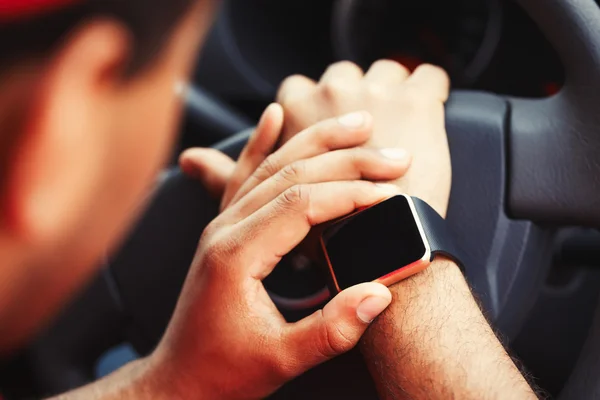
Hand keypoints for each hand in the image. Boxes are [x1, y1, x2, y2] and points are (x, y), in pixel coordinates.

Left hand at [155, 114, 411, 398]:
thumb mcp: (282, 361)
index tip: (392, 194)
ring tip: (360, 124)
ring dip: (317, 142)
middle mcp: (225, 229)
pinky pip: (246, 175)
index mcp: (237, 255)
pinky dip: (262, 142)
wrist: (179, 378)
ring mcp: (222, 224)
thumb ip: (332, 329)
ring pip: (272, 166)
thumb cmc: (225, 373)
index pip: (301, 204)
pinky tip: (274, 115)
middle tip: (395, 154)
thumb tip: (381, 292)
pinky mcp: (225, 228)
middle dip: (347, 160)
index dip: (350, 194)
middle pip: (291, 174)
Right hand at [277, 61, 450, 215]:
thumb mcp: (289, 195)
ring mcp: (375, 92)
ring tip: (404, 127)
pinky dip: (434, 90)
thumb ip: (279, 170)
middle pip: (345, 75)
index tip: (329, 116)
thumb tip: (261, 161)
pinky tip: (430, 112)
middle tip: (371, 128)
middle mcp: (332, 93)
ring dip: (396, 93)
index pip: (299, 89)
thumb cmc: (339, 230)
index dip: (317, 104)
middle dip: (358, 96)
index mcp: (296, 112)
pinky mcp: (417, 101)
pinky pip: (430, 77)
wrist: (385, 244)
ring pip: (389, 71)